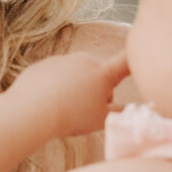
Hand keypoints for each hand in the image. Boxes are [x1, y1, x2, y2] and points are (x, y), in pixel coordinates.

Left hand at [9, 49, 133, 142]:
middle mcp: (84, 60)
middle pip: (97, 73)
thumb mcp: (101, 120)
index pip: (125, 61)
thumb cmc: (71, 117)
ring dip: (75, 88)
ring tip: (64, 109)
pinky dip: (55, 87)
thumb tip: (135, 110)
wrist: (31, 110)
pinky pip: (55, 76)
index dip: (135, 57)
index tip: (140, 51)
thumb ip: (120, 113)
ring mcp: (62, 60)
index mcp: (102, 73)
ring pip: (75, 75)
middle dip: (97, 89)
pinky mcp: (44, 64)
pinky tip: (47, 103)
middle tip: (87, 110)